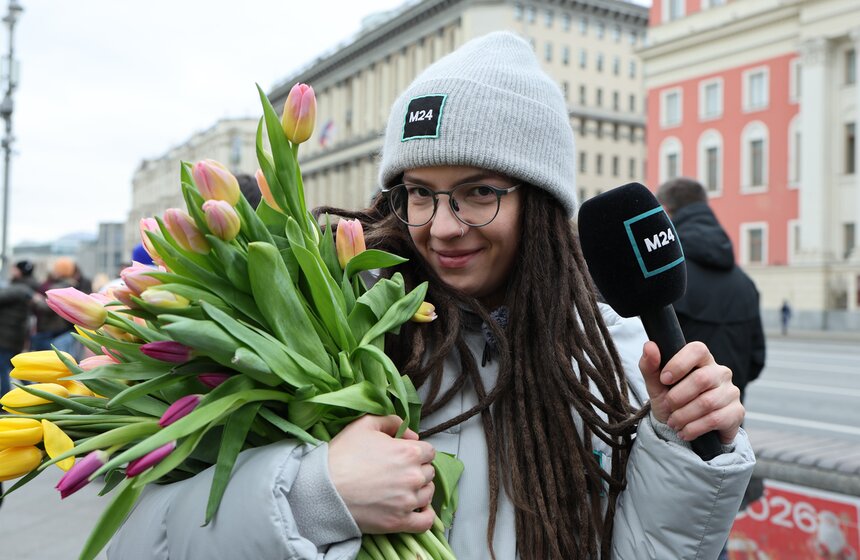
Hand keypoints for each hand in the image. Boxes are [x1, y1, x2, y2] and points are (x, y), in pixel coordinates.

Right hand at [328, 414, 435, 533]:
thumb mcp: (365, 425)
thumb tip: (411, 434)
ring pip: (428, 494)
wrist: (324, 489)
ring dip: (420, 490)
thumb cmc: (342, 455)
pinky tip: (416, 509)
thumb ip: (391, 420)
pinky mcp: (399, 522)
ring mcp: (408, 501)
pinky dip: (425, 515)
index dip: (417, 452)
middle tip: (399, 472)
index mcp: (409, 452)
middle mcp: (414, 476)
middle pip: (429, 472)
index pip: (429, 451)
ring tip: (403, 489)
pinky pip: (425, 521)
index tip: (405, 456)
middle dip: (418, 470)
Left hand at [639, 341, 743, 443]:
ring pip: (707, 403)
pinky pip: (715, 420)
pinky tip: (684, 432)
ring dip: (683, 416)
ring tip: (673, 422)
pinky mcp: (737, 412)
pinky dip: (694, 428)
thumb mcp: (656, 385)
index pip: (697, 350)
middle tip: (668, 407)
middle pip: (701, 379)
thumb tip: (649, 346)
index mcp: (702, 359)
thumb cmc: (672, 401)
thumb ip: (650, 366)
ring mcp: (731, 392)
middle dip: (677, 397)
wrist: (685, 430)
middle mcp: (720, 372)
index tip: (664, 379)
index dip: (679, 364)